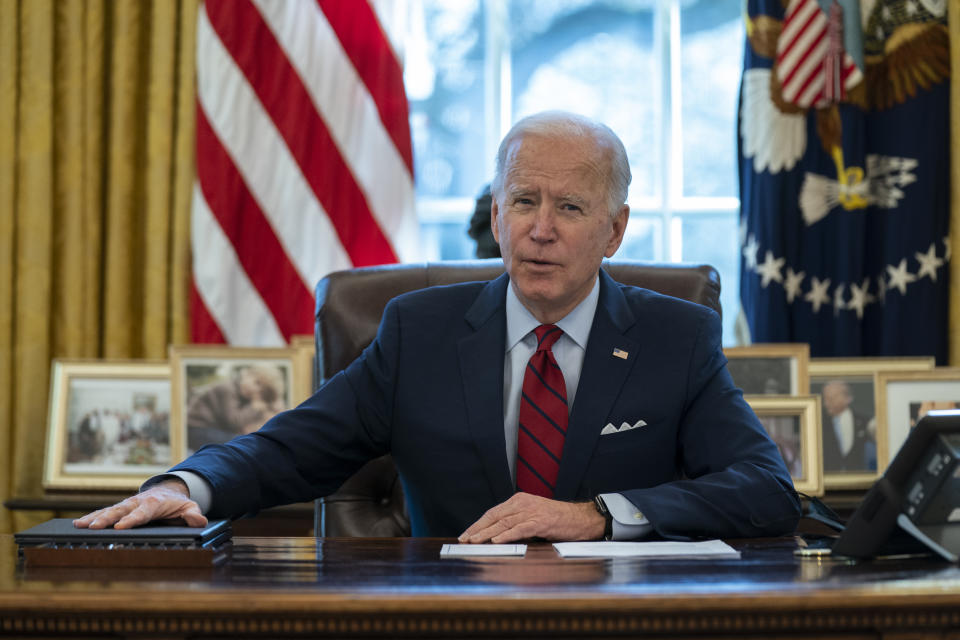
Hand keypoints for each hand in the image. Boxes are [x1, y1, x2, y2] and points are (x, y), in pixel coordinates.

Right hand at [72, 479, 207, 529]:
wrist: (168, 490)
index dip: (132, 520)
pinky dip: (91, 517)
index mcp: (153, 504)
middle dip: (107, 519)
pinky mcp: (120, 508)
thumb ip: (193, 514)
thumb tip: (199, 521)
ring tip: (79, 525)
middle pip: (120, 511)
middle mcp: (137, 503)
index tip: (121, 526)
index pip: (142, 513)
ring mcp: (127, 505)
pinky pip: (104, 512)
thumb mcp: (189, 506)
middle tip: (94, 527)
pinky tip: (77, 524)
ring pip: (109, 510)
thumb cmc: (177, 502)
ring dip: (94, 518)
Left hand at [458, 492, 604, 542]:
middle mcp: (523, 503)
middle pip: (494, 516)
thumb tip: (497, 535)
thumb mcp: (533, 516)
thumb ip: (517, 522)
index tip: (467, 533)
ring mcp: (531, 512)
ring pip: (504, 523)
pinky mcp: (540, 522)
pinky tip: (496, 540)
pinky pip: (519, 529)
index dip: (478, 523)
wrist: (581, 518)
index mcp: (519, 500)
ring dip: (486, 533)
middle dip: (477, 529)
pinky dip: (506, 535)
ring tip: (474, 541)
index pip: (493, 512)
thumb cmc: (558, 520)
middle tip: (464, 539)